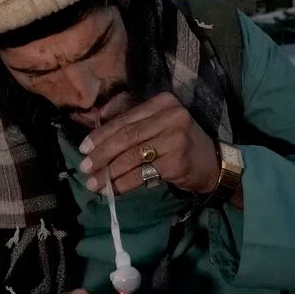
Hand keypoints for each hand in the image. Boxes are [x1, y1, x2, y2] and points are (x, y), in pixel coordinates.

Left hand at [77, 92, 218, 196]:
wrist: (211, 163)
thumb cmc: (178, 143)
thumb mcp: (157, 124)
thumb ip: (130, 120)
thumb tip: (94, 119)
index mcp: (163, 102)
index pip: (125, 119)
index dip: (101, 134)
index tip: (83, 148)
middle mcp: (171, 116)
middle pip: (127, 136)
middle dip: (102, 153)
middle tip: (85, 167)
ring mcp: (176, 138)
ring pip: (132, 156)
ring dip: (109, 172)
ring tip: (93, 183)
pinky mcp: (177, 161)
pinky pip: (142, 173)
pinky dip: (123, 183)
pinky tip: (111, 190)